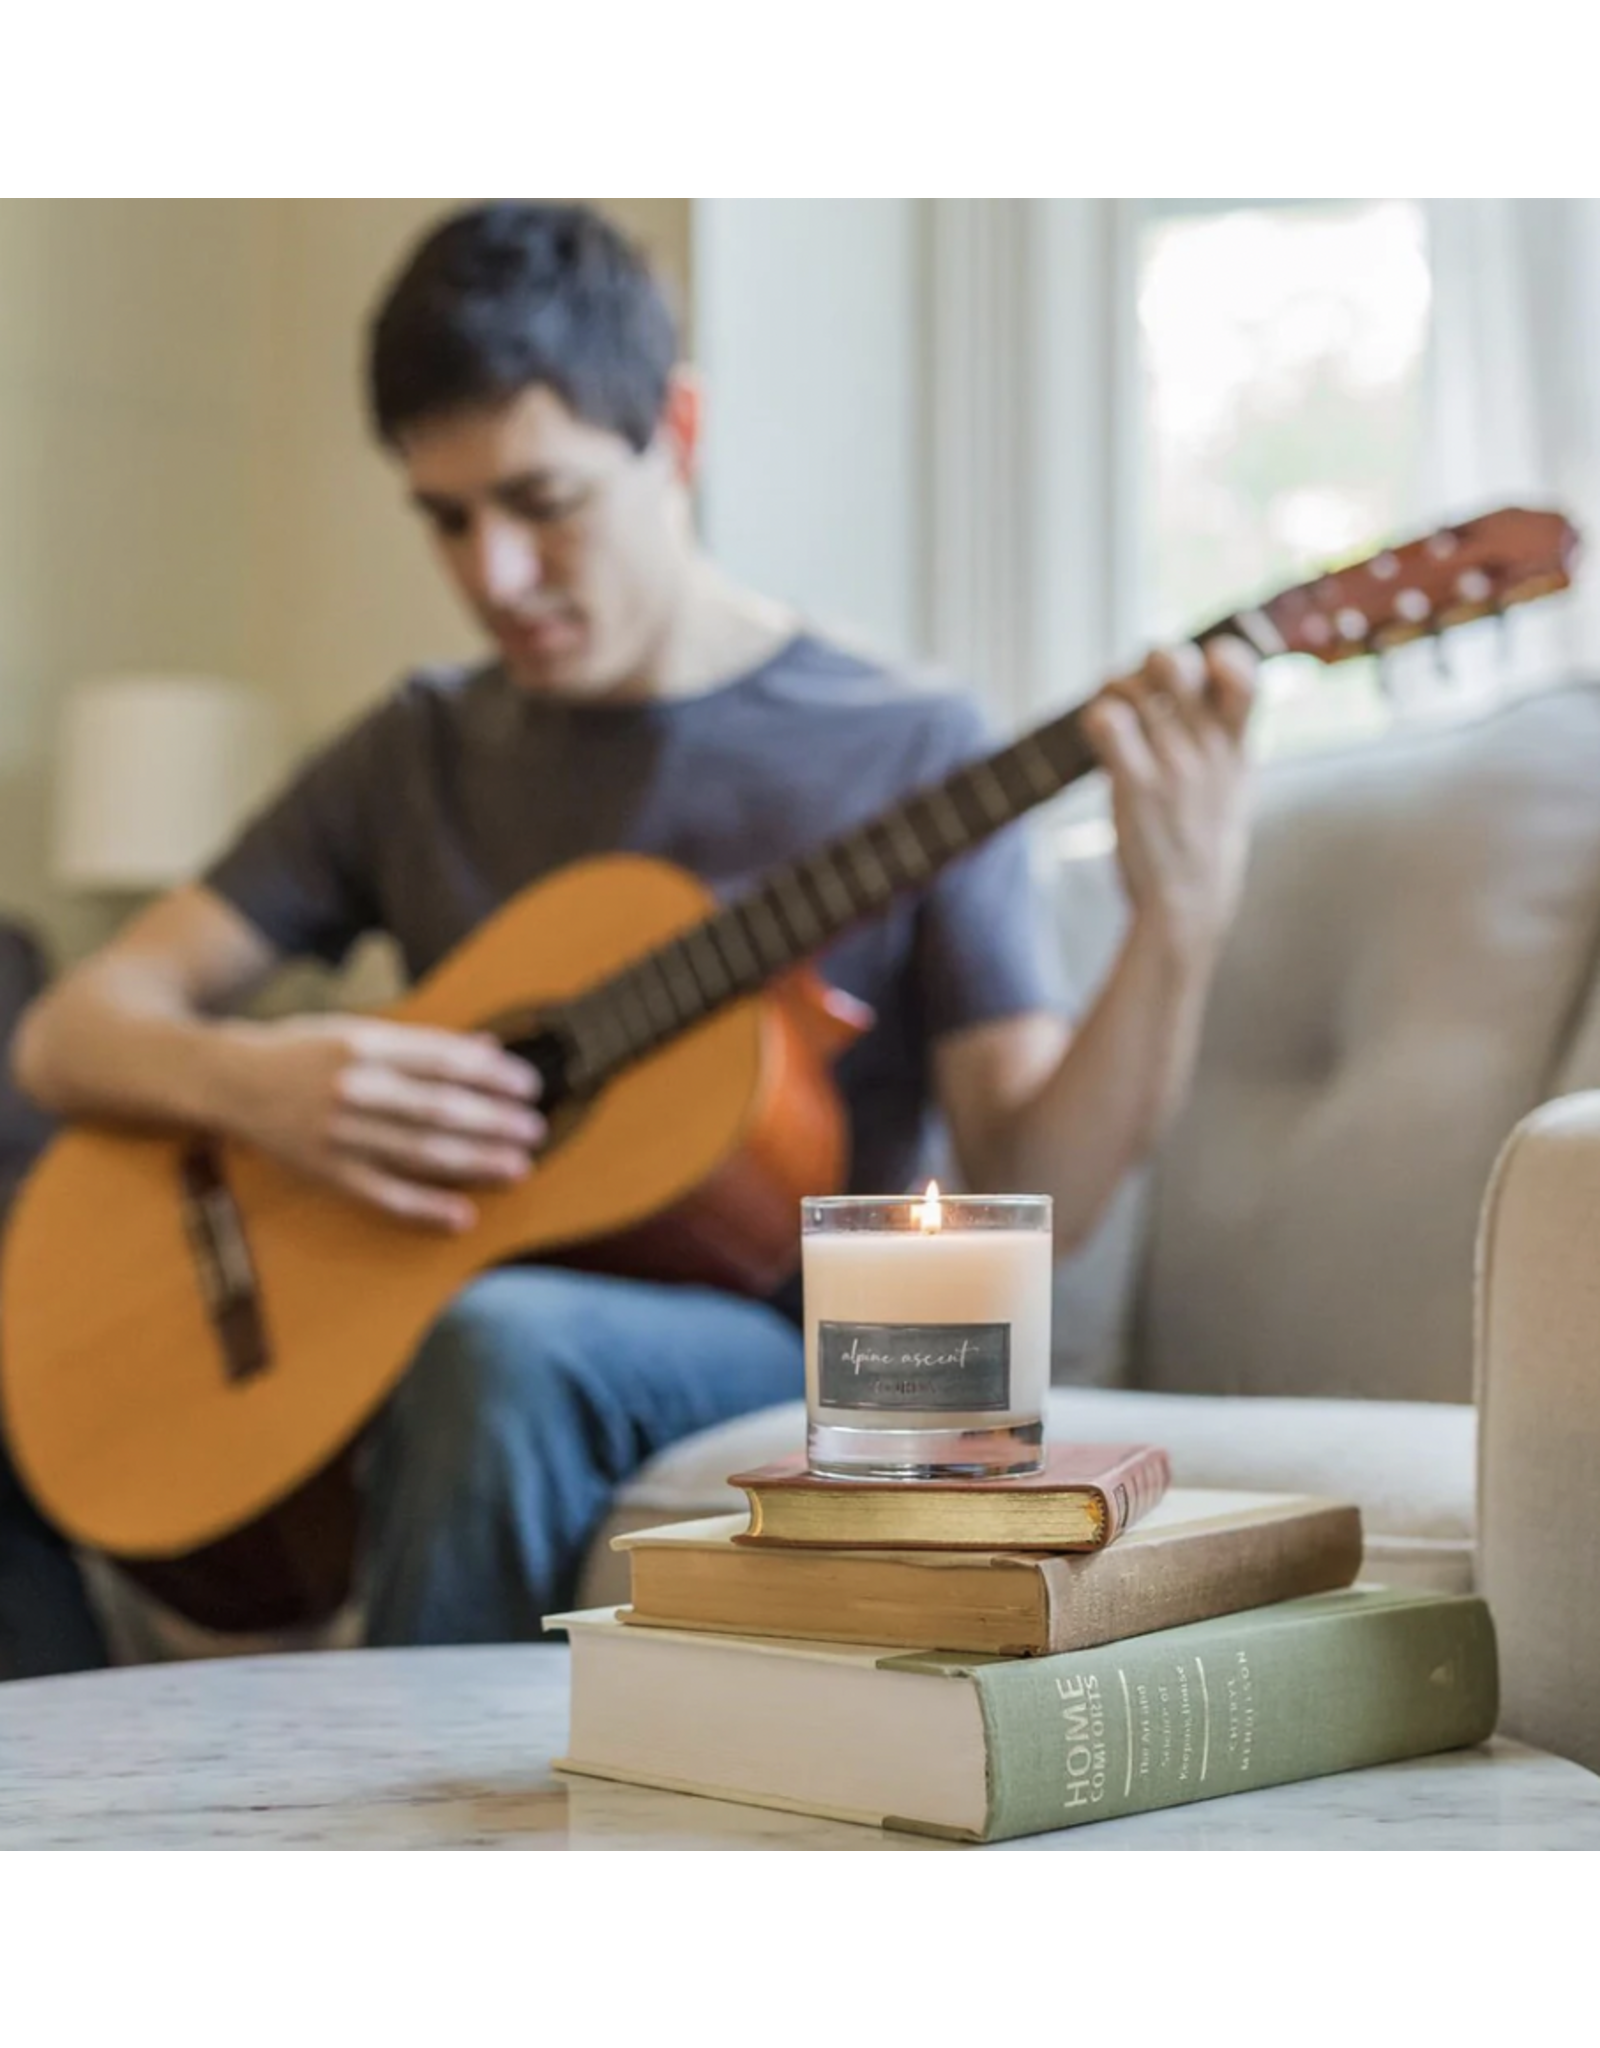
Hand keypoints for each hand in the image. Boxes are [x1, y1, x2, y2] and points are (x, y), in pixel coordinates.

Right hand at [223, 1014, 545, 1233]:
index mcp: (364, 1044)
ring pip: (418, 1152)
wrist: (227, 1080)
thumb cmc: (302, 1051)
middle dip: (493, 1120)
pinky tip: (462, 1215)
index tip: (528, 1085)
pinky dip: (425, 1207)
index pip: (442, 1061)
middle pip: (437, 1108)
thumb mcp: (358, 1031)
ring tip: (517, 1166)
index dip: (491, 1074)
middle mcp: (352, 1088)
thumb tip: (487, 1048)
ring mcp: (338, 1134)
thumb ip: (422, 1044)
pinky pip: (384, 1194)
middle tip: (535, 1129)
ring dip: (475, 1162)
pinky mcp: (327, 1171)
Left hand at [1079, 636, 1258, 964]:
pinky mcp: (1137, 785)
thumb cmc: (1205, 842)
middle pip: (1175, 663)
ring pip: (1131, 687)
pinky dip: (1096, 717)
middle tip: (1142, 688)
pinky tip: (1098, 738)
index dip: (1219, 656)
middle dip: (1152, 661)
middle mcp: (1207, 750)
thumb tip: (1205, 678)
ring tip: (1113, 714)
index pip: (1244, 674)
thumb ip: (1226, 734)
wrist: (1189, 906)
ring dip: (1112, 690)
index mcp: (1238, 746)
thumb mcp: (1234, 784)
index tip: (1203, 672)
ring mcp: (1173, 765)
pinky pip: (1108, 721)